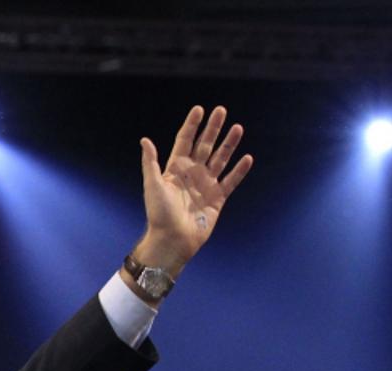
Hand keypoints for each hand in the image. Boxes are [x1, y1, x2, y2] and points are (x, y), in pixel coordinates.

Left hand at [136, 105, 252, 277]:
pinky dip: (239, 170)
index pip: (185, 141)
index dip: (192, 125)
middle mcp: (192, 174)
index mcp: (175, 169)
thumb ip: (150, 162)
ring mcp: (206, 185)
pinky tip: (247, 158)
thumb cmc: (159, 214)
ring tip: (238, 128)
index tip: (199, 109)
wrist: (173, 239)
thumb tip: (145, 140)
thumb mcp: (152, 185)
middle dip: (213, 128)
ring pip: (220, 159)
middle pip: (205, 146)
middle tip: (221, 110)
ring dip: (229, 144)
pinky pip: (231, 181)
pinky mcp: (217, 199)